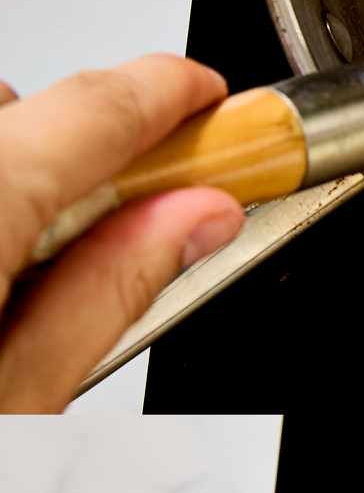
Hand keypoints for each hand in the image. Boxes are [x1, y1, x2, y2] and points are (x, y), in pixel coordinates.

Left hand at [0, 55, 243, 410]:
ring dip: (23, 181)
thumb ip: (110, 291)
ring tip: (28, 280)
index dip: (174, 95)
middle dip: (95, 162)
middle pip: (34, 116)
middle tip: (138, 230)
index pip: (100, 106)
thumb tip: (197, 218)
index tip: (214, 102)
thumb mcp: (19, 396)